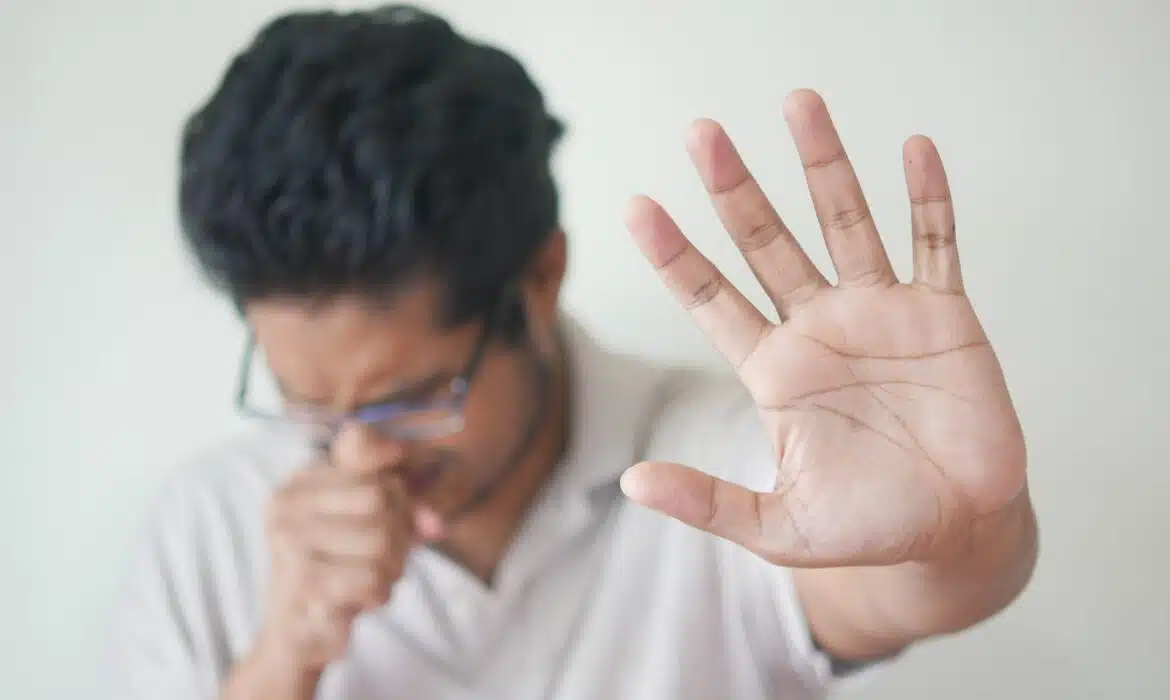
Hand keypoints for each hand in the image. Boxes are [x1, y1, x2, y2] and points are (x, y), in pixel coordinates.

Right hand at [251, 445, 432, 672]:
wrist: (298, 633)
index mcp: (302, 479)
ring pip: (381, 541)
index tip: (401, 496)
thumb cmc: (342, 568)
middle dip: (400, 533)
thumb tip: (434, 523)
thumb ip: (410, 505)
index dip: (391, 462)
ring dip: (392, 569)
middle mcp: (287, 504)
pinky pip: (371, 580)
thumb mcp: (377, 524)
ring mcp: (288, 544)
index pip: (359, 442)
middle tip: (388, 558)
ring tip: (372, 578)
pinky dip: (379, 593)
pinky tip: (360, 599)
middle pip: (381, 497)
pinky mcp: (301, 585)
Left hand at [621, 89, 1026, 568]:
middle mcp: (819, 327)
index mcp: (774, 369)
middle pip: (768, 242)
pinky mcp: (943, 315)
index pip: (711, 298)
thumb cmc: (866, 528)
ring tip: (798, 104)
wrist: (956, 530)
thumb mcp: (777, 526)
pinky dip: (928, 199)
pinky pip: (935, 243)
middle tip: (701, 134)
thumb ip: (708, 501)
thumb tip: (630, 483)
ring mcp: (881, 313)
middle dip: (735, 189)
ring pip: (846, 222)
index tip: (635, 206)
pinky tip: (914, 150)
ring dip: (824, 165)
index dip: (675, 255)